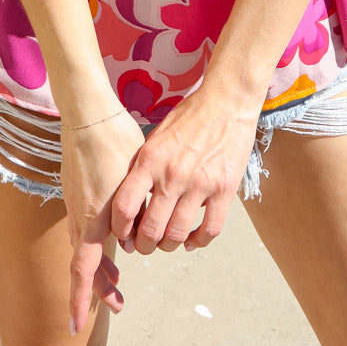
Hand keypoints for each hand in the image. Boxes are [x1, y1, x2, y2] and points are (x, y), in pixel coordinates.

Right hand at [62, 108, 145, 333]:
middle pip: (84, 263)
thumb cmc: (115, 143)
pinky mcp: (77, 191)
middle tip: (118, 303)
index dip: (80, 299)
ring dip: (99, 264)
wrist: (89, 113)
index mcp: (92, 217)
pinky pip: (85, 227)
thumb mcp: (133, 181)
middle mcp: (79, 215)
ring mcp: (75, 203)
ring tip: (118, 278)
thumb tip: (133, 244)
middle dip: (98, 287)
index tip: (77, 326)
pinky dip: (97, 242)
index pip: (83, 269)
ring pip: (84, 245)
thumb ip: (132, 216)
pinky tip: (115, 237)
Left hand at [109, 82, 261, 256]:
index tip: (124, 234)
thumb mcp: (156, 138)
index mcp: (150, 160)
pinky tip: (193, 240)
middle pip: (150, 230)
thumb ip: (144, 168)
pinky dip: (199, 242)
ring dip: (169, 245)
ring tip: (168, 242)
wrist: (226, 100)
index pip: (124, 207)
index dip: (120, 229)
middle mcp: (172, 174)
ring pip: (178, 235)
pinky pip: (210, 230)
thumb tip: (133, 203)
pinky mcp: (225, 189)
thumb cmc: (190, 116)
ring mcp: (200, 183)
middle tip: (145, 245)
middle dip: (144, 245)